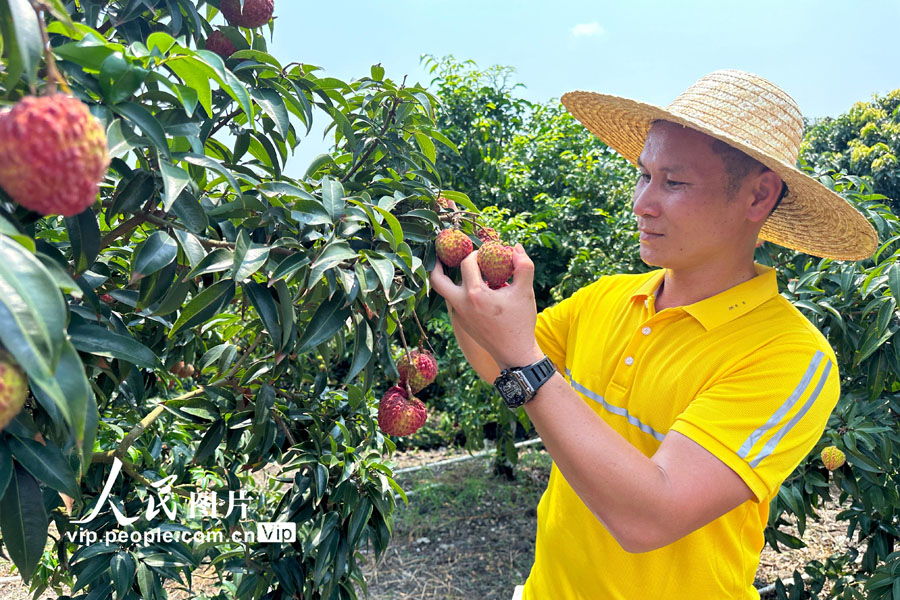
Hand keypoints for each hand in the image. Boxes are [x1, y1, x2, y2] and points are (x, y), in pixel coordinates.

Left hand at [430, 242, 543, 369]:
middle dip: (438, 265)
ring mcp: (459, 315)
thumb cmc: (520, 322)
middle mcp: (461, 304)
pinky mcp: (462, 323)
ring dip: (449, 279)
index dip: (475, 253)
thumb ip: (524, 266)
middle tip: (443, 255)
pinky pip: (454, 302)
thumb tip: (515, 247)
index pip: (466, 263)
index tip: (484, 253)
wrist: (514, 354)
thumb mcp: (525, 291)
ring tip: (457, 269)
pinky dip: (459, 291)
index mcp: (475, 294)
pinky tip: (473, 287)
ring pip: (444, 292)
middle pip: (438, 280)